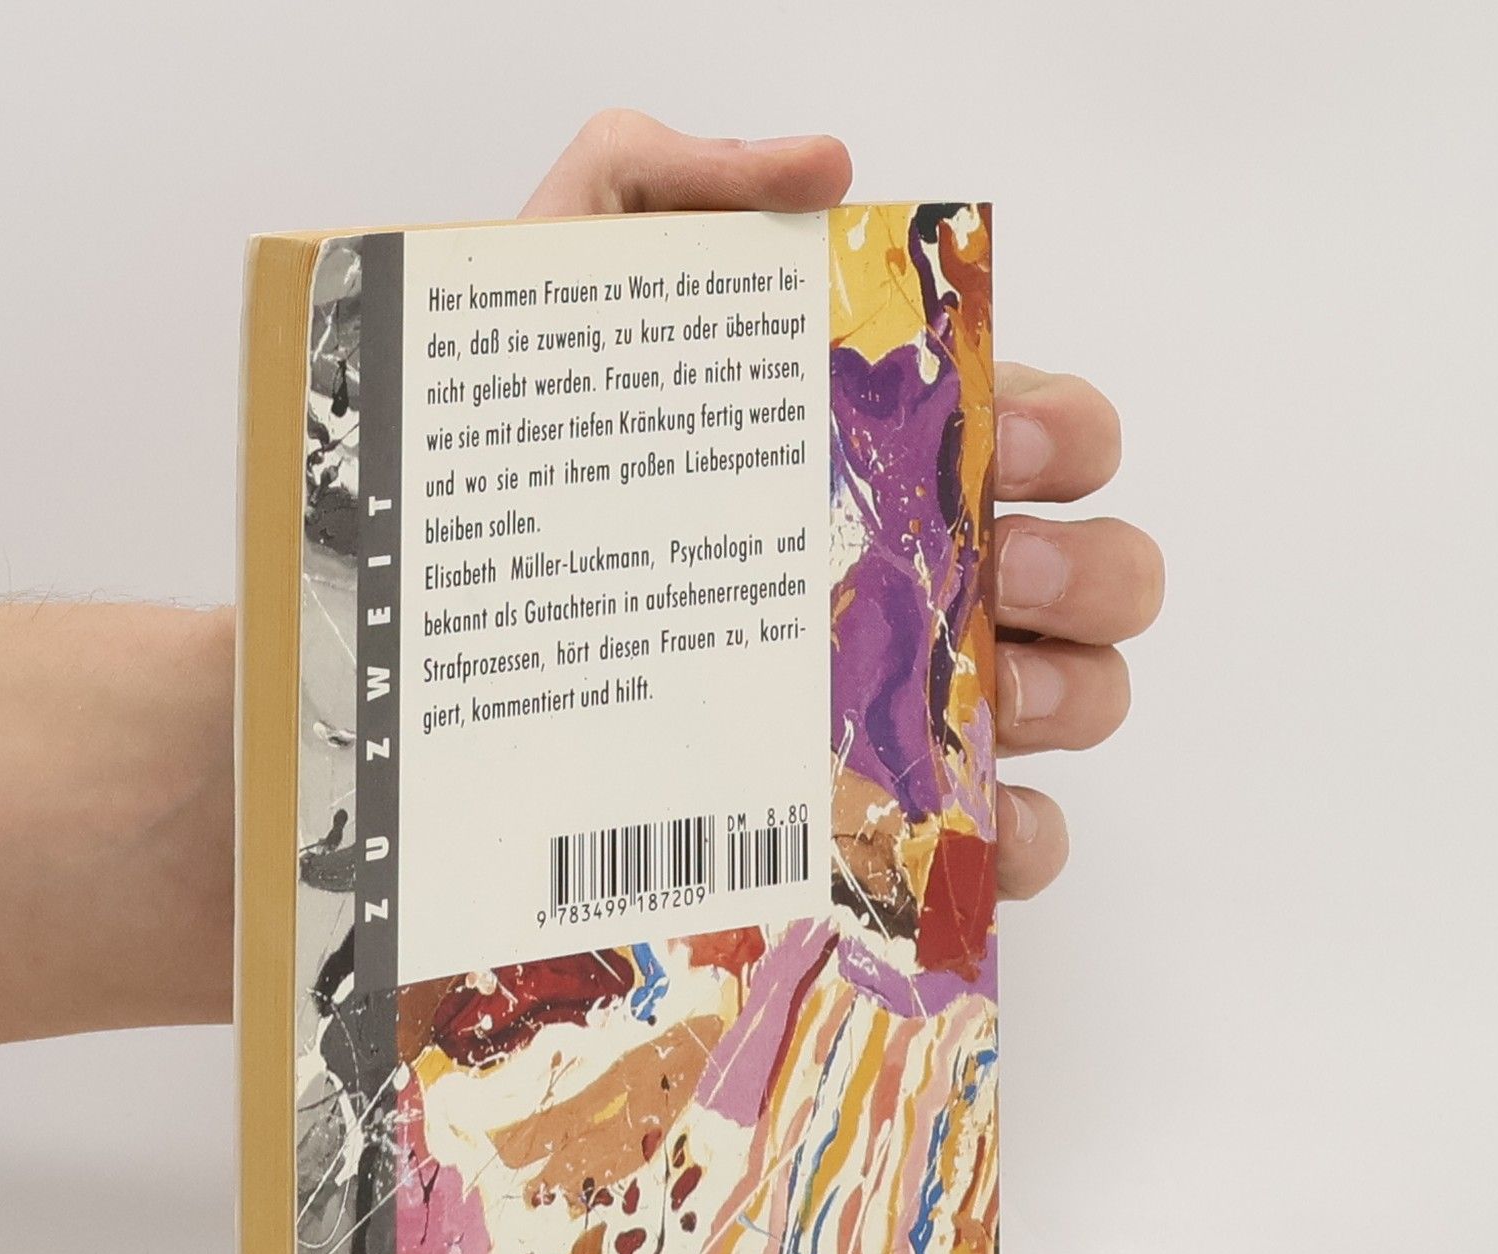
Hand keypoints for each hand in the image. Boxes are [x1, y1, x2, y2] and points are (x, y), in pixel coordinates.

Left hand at [522, 110, 1163, 900]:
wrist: (399, 628)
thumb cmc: (493, 473)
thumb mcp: (552, 296)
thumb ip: (662, 184)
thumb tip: (818, 165)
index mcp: (883, 457)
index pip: (1049, 431)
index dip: (1064, 431)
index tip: (1004, 440)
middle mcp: (922, 579)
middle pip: (1097, 572)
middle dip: (1081, 569)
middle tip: (989, 571)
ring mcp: (910, 707)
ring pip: (1078, 699)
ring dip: (1063, 694)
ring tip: (968, 695)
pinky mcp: (879, 828)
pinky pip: (1008, 844)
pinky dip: (1020, 839)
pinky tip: (957, 819)